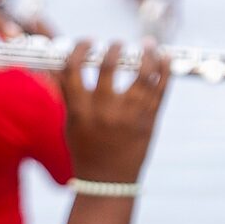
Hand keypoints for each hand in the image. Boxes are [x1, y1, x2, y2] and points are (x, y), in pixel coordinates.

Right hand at [57, 41, 168, 182]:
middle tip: (115, 45)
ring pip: (143, 72)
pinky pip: (161, 86)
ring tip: (146, 45)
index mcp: (80, 110)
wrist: (108, 181)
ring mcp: (131, 114)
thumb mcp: (70, 123)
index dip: (80, 48)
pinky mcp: (150, 119)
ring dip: (146, 52)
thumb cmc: (86, 149)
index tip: (87, 42)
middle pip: (109, 65)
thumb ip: (66, 93)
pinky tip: (163, 56)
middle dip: (113, 48)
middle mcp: (105, 111)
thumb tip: (60, 61)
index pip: (74, 67)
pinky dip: (164, 67)